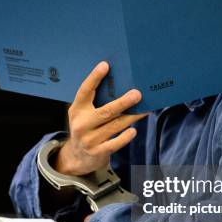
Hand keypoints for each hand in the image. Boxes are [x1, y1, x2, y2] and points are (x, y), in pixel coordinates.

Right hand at [54, 61, 147, 175]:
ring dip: (131, 117)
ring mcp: (89, 140)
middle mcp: (81, 124)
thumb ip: (95, 103)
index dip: (94, 78)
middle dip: (123, 102)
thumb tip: (122, 87)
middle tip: (138, 94)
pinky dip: (125, 137)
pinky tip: (133, 130)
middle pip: (105, 111)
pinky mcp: (97, 152)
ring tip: (145, 110)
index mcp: (77, 110)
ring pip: (114, 126)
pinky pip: (115, 143)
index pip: (85, 91)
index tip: (105, 65)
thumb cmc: (86, 128)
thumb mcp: (84, 114)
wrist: (76, 157)